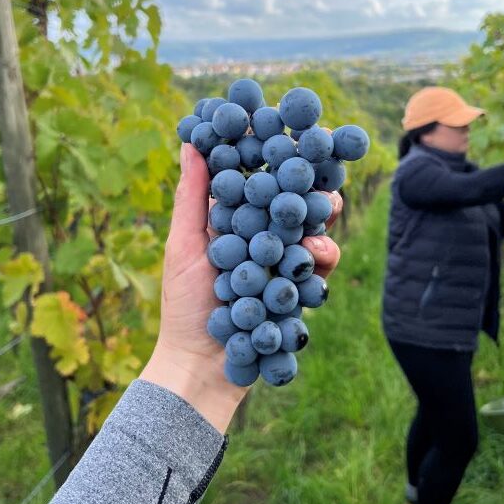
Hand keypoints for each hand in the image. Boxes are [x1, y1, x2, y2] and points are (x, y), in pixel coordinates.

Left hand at [140, 143, 342, 432]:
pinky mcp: (298, 292)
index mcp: (237, 222)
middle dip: (314, 192)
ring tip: (311, 234)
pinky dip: (319, 261)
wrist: (201, 366)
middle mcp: (264, 239)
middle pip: (298, 206)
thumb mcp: (183, 246)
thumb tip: (190, 140)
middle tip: (320, 180)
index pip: (265, 183)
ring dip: (320, 227)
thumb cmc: (184, 305)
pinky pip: (319, 271)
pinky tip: (313, 258)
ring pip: (316, 234)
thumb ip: (192, 197)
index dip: (281, 160)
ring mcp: (284, 266)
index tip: (294, 137)